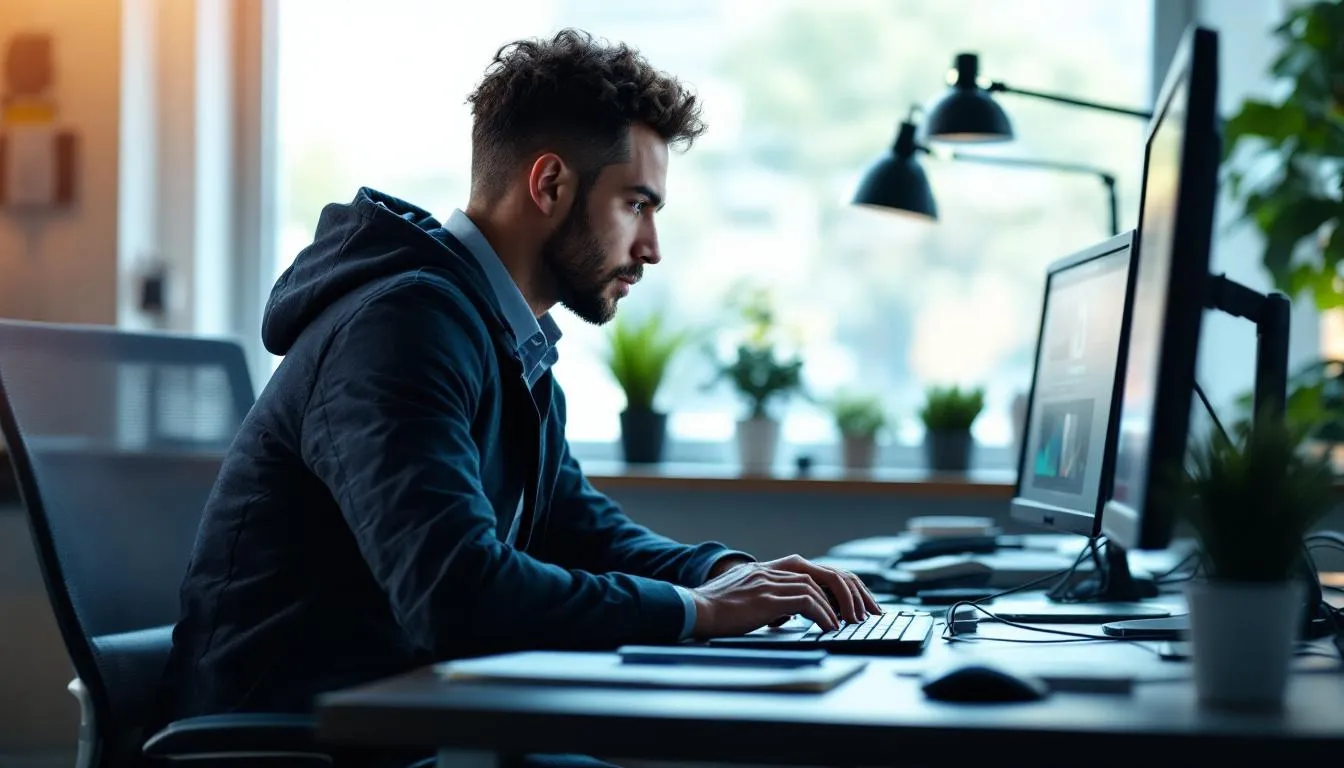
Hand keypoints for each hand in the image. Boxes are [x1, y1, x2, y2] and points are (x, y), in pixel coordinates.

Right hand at [690, 554, 881, 638]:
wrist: (693, 610)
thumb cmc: (717, 610)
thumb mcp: (748, 598)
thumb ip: (770, 599)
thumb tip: (789, 614)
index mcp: (769, 569)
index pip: (816, 570)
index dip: (842, 584)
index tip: (858, 603)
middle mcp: (772, 570)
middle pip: (824, 572)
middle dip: (852, 591)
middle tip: (868, 612)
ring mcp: (769, 581)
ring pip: (817, 585)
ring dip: (839, 606)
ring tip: (850, 623)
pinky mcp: (765, 597)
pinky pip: (805, 601)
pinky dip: (822, 614)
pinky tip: (829, 627)